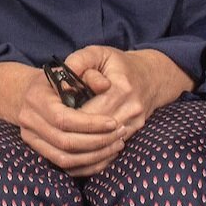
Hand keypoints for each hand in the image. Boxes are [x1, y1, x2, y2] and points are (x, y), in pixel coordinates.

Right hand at [0, 61, 124, 176]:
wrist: (29, 92)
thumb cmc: (55, 79)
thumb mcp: (70, 69)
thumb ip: (88, 74)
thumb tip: (105, 85)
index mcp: (36, 98)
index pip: (63, 119)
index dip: (90, 124)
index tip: (113, 122)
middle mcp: (29, 121)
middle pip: (65, 142)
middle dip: (97, 141)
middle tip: (120, 134)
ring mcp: (32, 139)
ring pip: (65, 159)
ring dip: (95, 156)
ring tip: (117, 145)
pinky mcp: (39, 152)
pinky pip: (65, 168)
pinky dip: (88, 166)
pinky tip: (106, 156)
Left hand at [66, 46, 192, 138]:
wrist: (151, 75)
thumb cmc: (118, 63)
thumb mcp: (97, 53)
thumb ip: (78, 62)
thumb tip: (63, 84)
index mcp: (121, 88)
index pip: (89, 113)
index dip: (69, 116)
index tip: (54, 113)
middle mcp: (131, 109)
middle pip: (96, 132)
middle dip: (73, 132)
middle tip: (55, 127)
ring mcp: (135, 123)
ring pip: (104, 145)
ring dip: (83, 144)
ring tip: (64, 138)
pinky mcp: (135, 132)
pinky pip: (112, 150)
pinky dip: (94, 152)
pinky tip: (78, 149)